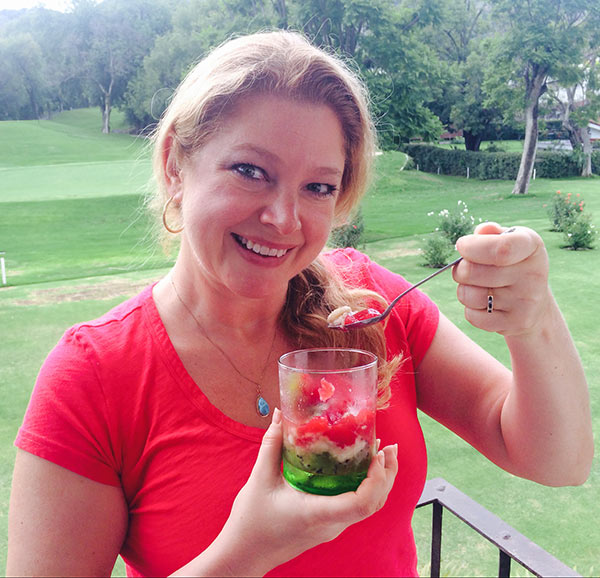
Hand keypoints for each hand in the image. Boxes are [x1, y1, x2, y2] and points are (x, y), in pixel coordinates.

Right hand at [217, 408, 397, 574]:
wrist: (244, 555)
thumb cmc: (251, 521)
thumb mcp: (260, 478)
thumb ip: (272, 444)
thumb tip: (279, 414)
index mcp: (318, 513)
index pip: (362, 503)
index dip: (376, 479)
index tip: (377, 454)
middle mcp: (331, 524)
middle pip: (374, 504)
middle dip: (387, 474)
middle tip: (390, 447)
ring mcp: (332, 528)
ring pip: (368, 507)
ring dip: (379, 481)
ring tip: (381, 454)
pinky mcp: (328, 527)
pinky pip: (356, 508)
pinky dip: (366, 488)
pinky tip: (359, 469)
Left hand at [454, 222, 551, 336]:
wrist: (534, 304)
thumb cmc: (512, 265)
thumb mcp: (507, 242)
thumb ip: (491, 234)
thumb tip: (482, 231)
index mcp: (531, 246)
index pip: (500, 249)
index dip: (472, 248)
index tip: (462, 246)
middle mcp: (534, 274)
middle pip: (473, 272)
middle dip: (460, 270)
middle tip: (465, 269)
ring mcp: (526, 301)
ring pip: (469, 295)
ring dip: (464, 290)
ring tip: (477, 286)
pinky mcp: (516, 323)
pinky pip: (472, 316)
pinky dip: (471, 310)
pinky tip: (484, 304)